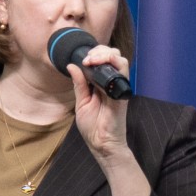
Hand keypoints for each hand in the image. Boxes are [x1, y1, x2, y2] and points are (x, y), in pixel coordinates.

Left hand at [68, 45, 131, 164]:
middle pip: (113, 56)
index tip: (82, 59)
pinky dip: (113, 65)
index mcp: (102, 84)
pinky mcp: (122, 93)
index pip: (103, 60)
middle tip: (87, 59)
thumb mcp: (81, 102)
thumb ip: (79, 84)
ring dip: (106, 55)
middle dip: (100, 51)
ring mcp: (118, 87)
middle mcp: (112, 83)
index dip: (94, 54)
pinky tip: (98, 68)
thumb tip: (72, 66)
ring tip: (92, 60)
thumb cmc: (93, 126)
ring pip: (120, 60)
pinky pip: (123, 74)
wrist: (101, 143)